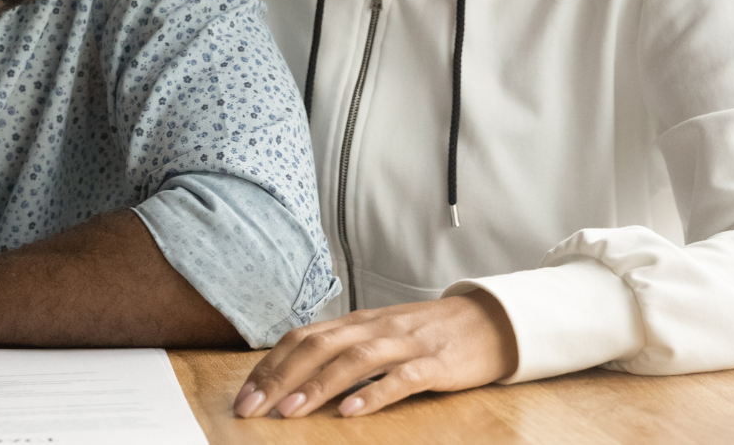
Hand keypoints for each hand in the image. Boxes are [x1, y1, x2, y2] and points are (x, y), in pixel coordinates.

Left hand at [232, 289, 517, 418]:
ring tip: (289, 411)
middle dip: (280, 378)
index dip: (270, 366)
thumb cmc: (428, 334)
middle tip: (252, 408)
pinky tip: (351, 412)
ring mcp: (406, 344)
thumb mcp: (379, 335)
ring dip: (318, 386)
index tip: (244, 396)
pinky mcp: (436, 363)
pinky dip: (374, 393)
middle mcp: (375, 328)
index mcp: (357, 323)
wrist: (490, 321)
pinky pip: (402, 378)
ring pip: (354, 360)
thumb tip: (294, 374)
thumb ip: (342, 349)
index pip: (302, 338)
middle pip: (318, 347)